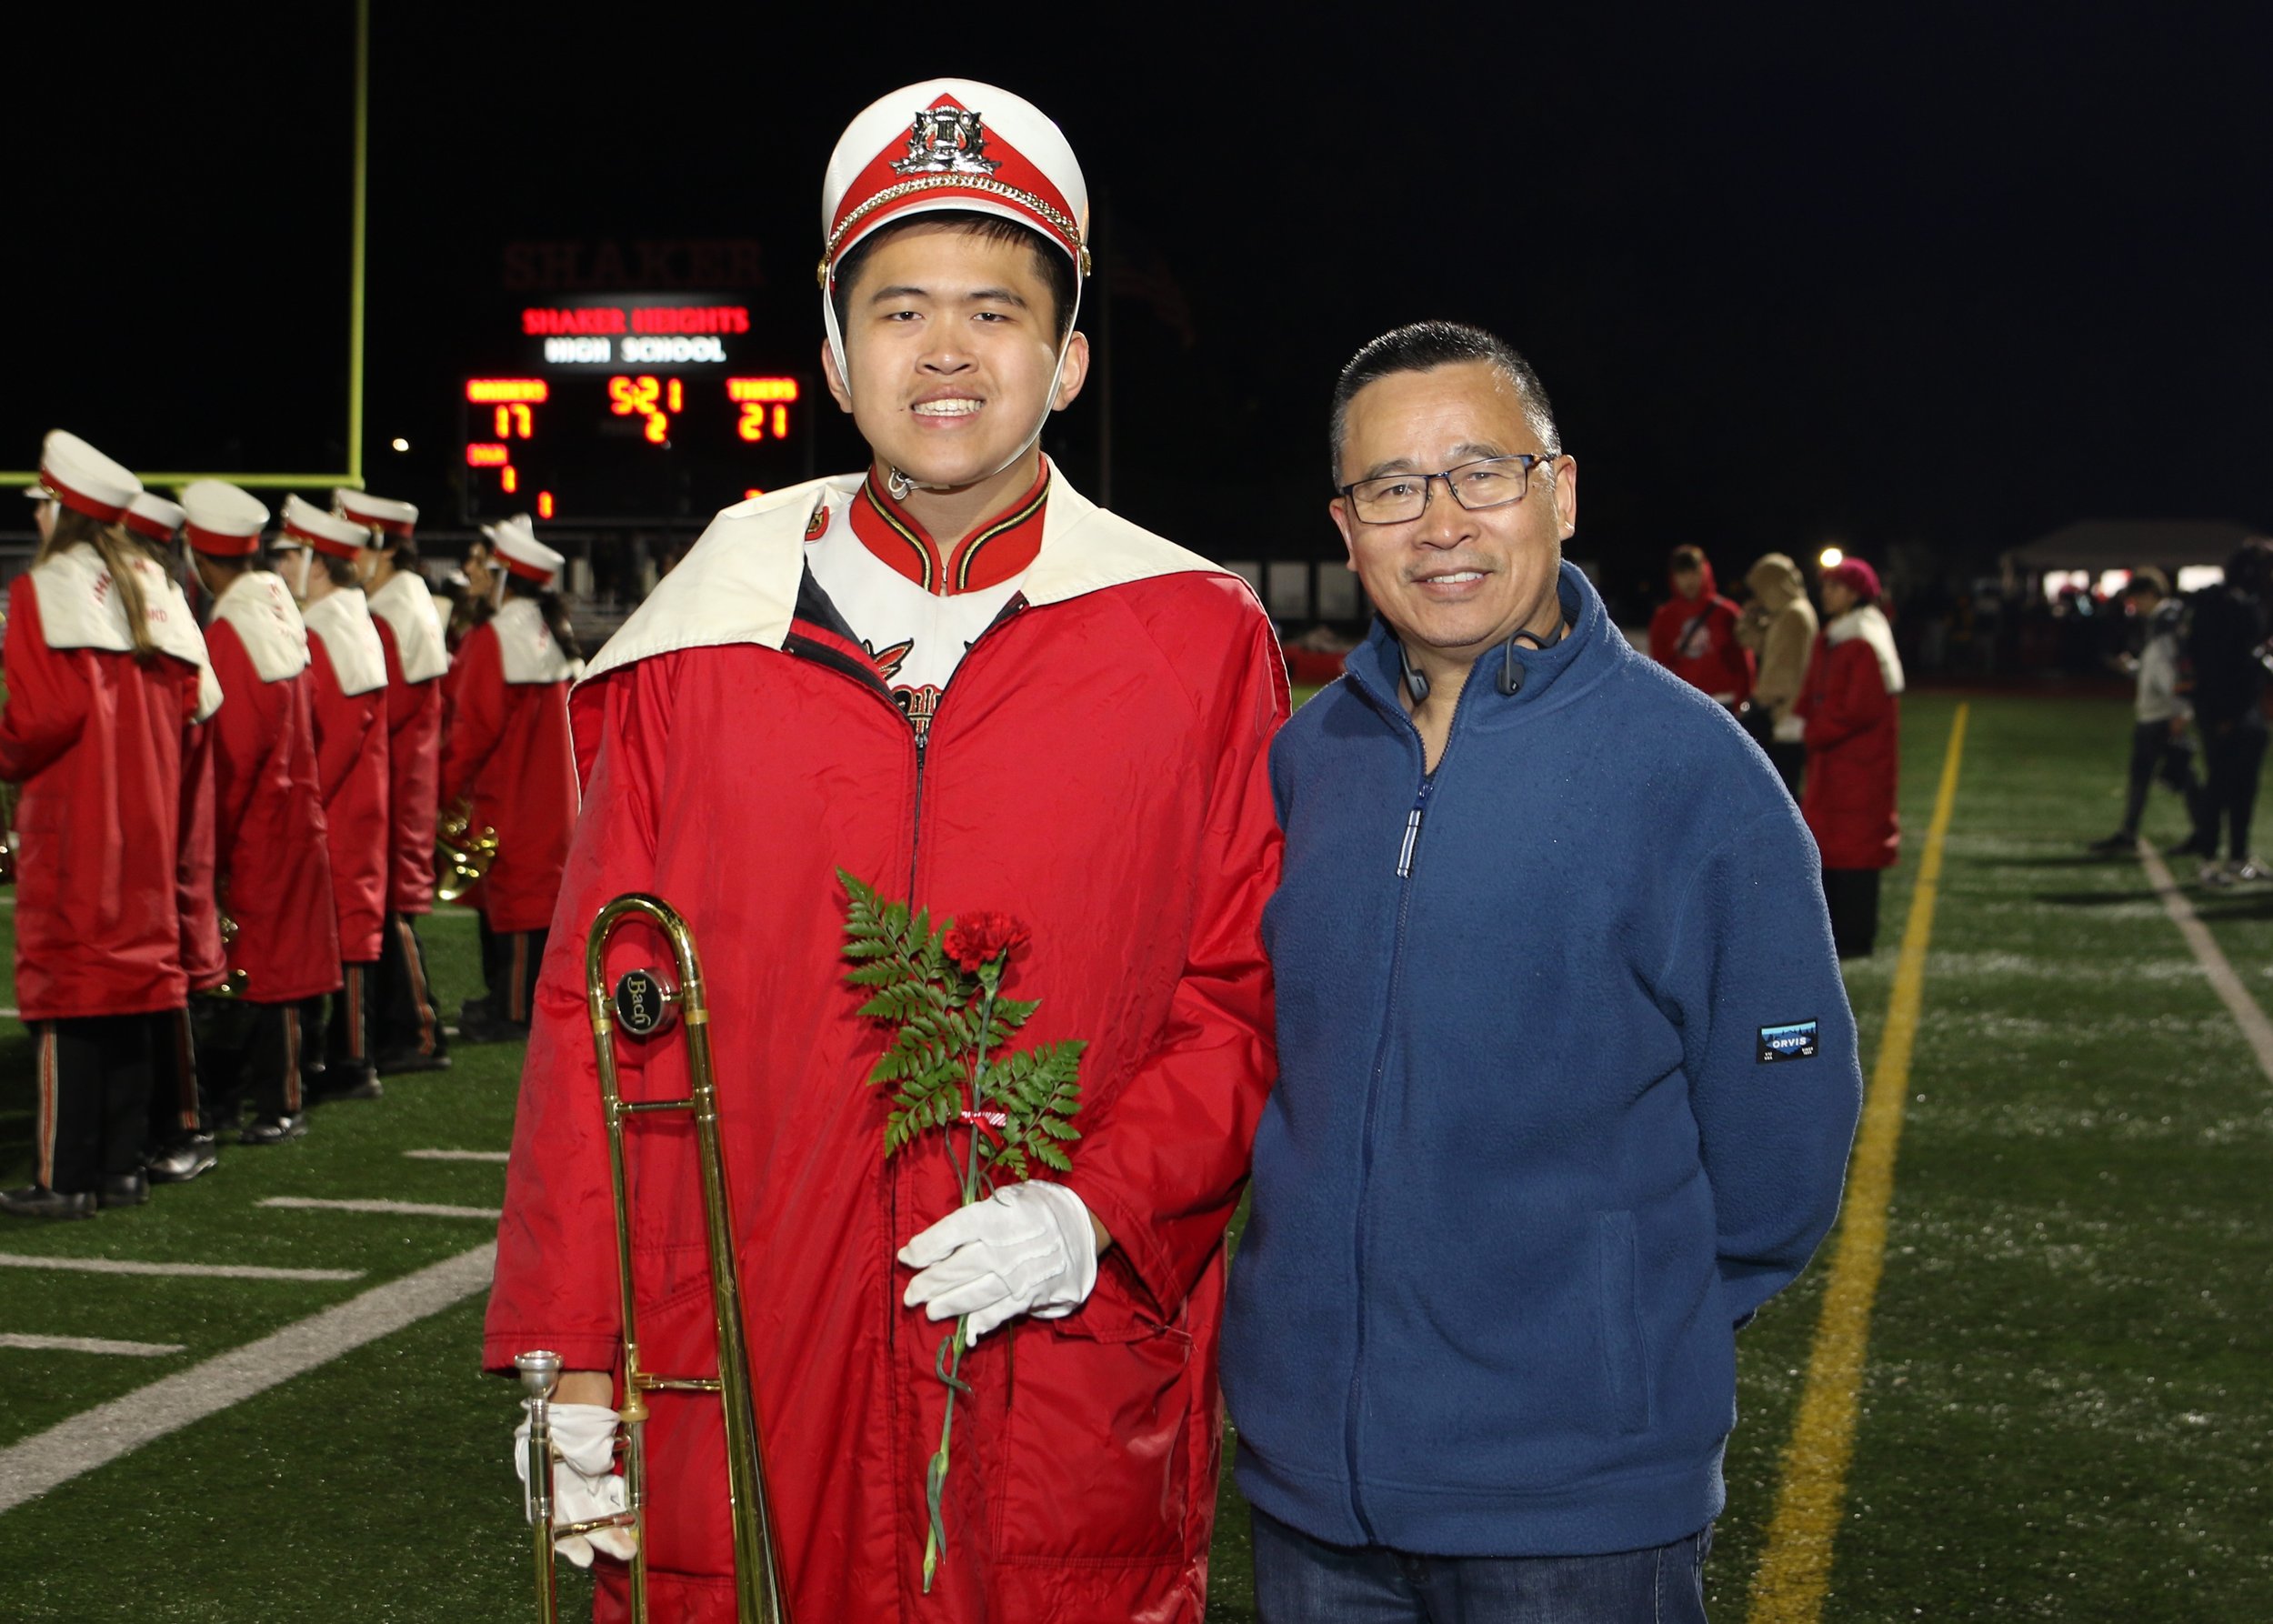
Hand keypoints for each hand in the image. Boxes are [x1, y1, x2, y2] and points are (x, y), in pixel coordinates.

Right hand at [512, 1401, 637, 1566]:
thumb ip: (585, 1452)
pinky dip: (615, 1504)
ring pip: (592, 1507)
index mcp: (540, 1467)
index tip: (585, 1557)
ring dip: (610, 1527)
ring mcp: (574, 1469)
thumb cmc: (572, 1390)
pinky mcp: (593, 1462)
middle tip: (623, 1551)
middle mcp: (556, 1473)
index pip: (550, 1514)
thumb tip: (598, 1472)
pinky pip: (603, 1490)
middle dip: (598, 1536)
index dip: (566, 1539)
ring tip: (629, 1547)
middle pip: (576, 1515)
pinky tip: (631, 1516)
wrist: (579, 1364)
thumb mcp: (575, 1423)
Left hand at [899, 1181, 1098, 1341]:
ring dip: (950, 1304)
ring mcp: (1018, 1274)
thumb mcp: (1011, 1196)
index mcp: (996, 1216)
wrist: (1086, 1226)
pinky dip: (983, 1322)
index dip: (927, 1246)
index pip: (953, 1231)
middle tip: (910, 1294)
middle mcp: (1004, 1246)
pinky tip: (967, 1330)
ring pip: (976, 1292)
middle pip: (959, 1267)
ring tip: (930, 1311)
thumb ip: (980, 1215)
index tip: (907, 1257)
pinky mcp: (1032, 1294)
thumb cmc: (1041, 1207)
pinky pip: (1002, 1311)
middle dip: (930, 1282)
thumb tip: (941, 1241)